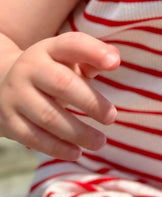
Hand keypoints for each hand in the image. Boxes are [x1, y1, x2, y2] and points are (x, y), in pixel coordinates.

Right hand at [0, 32, 119, 159]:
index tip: (115, 64)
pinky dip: (57, 148)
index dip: (94, 52)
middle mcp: (29, 69)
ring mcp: (16, 96)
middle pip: (62, 84)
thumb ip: (91, 58)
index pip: (71, 44)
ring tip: (100, 141)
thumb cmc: (50, 71)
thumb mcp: (66, 59)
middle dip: (90, 102)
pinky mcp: (8, 121)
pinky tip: (77, 152)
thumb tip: (114, 59)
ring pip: (48, 116)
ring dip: (78, 132)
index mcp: (48, 49)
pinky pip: (33, 138)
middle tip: (111, 117)